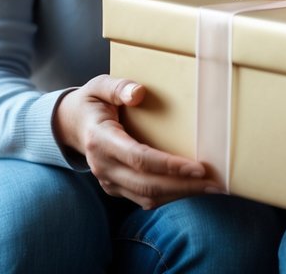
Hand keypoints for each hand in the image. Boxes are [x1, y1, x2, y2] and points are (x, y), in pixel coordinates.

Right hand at [54, 74, 211, 208]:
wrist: (70, 125)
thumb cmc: (91, 102)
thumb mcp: (99, 86)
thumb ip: (118, 87)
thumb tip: (139, 92)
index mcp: (100, 139)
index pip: (139, 158)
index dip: (169, 165)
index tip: (198, 166)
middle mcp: (103, 166)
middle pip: (147, 185)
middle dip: (184, 186)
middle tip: (215, 182)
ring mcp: (108, 180)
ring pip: (147, 197)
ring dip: (180, 194)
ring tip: (210, 187)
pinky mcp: (115, 188)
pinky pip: (144, 199)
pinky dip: (169, 196)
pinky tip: (191, 187)